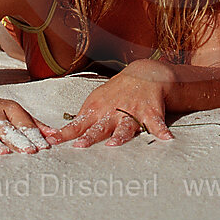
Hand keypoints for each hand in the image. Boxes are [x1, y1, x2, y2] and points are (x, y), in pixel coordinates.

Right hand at [0, 98, 54, 154]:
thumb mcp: (11, 111)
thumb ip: (31, 123)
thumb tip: (53, 135)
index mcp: (6, 108)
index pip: (22, 122)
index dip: (33, 134)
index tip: (43, 147)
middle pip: (5, 128)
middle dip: (17, 139)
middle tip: (28, 151)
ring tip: (2, 152)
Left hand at [53, 59, 175, 147]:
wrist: (145, 74)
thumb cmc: (117, 91)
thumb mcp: (97, 100)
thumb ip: (83, 118)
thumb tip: (60, 133)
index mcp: (97, 109)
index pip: (78, 124)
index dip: (65, 133)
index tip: (52, 140)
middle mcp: (113, 111)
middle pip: (100, 127)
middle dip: (90, 137)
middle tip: (81, 146)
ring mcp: (132, 112)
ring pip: (125, 126)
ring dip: (120, 135)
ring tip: (115, 144)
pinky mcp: (150, 113)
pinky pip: (157, 124)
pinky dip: (161, 131)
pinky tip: (166, 139)